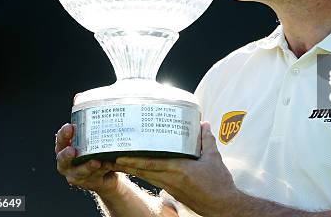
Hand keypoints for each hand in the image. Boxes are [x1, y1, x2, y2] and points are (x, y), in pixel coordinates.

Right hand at [55, 123, 119, 196]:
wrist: (108, 174)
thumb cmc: (97, 151)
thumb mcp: (93, 138)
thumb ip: (91, 124)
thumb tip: (84, 98)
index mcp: (65, 149)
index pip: (61, 140)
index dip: (63, 134)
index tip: (70, 127)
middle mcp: (67, 164)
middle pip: (63, 160)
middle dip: (66, 155)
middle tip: (72, 150)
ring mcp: (77, 175)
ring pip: (80, 172)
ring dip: (87, 166)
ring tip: (96, 162)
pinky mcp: (89, 183)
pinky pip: (95, 177)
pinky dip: (102, 171)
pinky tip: (108, 165)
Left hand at [110, 121, 238, 215]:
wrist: (221, 206)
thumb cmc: (218, 183)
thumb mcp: (214, 158)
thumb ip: (207, 140)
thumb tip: (204, 124)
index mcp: (179, 169)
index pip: (151, 164)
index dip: (133, 160)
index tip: (118, 155)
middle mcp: (170, 179)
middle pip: (142, 171)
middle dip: (125, 165)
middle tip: (109, 158)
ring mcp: (170, 187)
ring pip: (147, 176)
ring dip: (132, 169)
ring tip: (118, 162)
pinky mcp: (173, 192)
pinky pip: (155, 180)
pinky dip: (145, 173)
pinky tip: (139, 169)